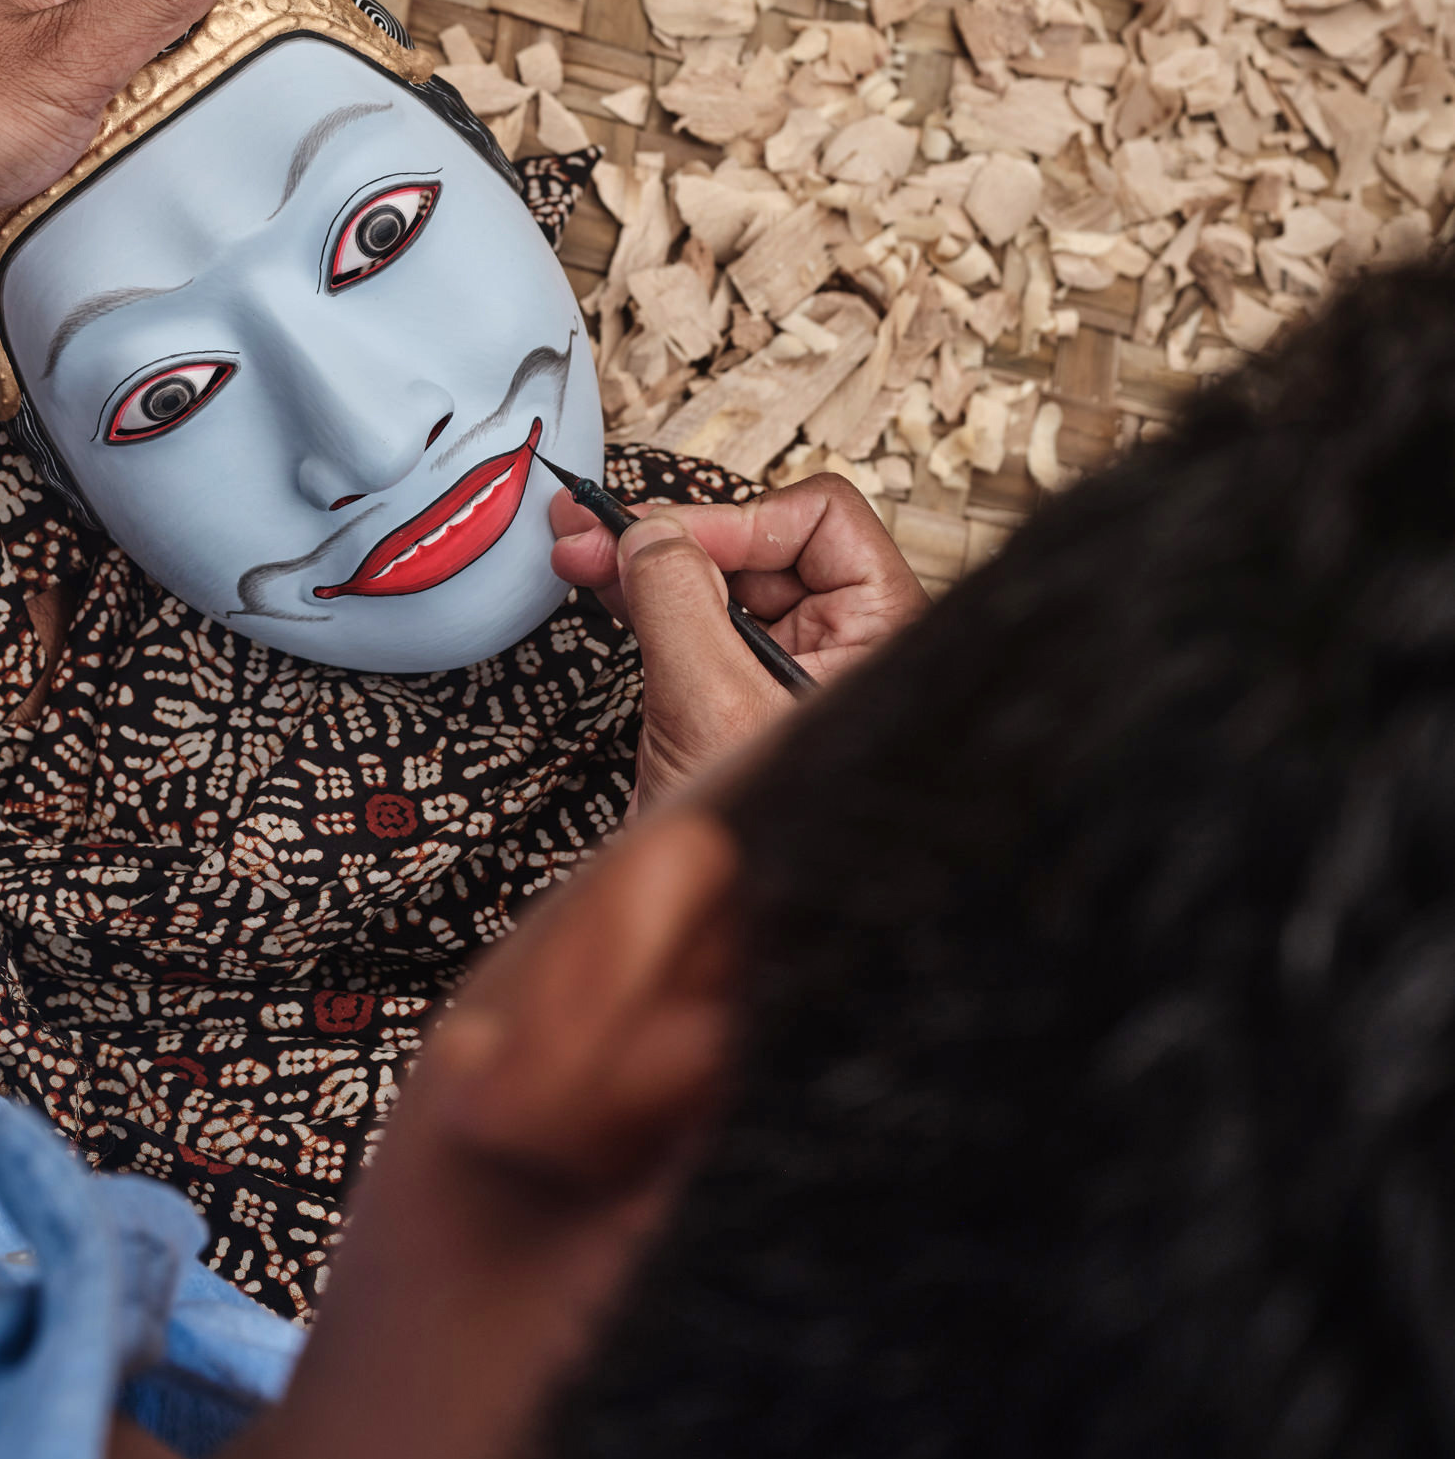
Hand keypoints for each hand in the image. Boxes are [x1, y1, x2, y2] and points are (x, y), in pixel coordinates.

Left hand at [0, 0, 252, 306]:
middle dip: (120, 130)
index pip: (143, 10)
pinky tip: (23, 213)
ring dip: (73, 176)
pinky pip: (25, 186)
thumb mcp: (73, 50)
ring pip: (68, 141)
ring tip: (56, 186)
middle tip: (108, 152)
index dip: (169, 63)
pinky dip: (32, 206)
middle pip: (109, 81)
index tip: (180, 100)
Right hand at [550, 476, 926, 811]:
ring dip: (644, 559)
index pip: (820, 522)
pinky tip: (601, 584)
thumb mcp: (713, 705)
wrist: (716, 937)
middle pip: (761, 545)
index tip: (665, 538)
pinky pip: (689, 622)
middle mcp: (840, 648)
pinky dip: (641, 599)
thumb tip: (652, 534)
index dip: (737, 520)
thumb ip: (680, 603)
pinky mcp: (732, 697)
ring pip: (716, 581)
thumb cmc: (759, 847)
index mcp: (878, 637)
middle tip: (596, 528)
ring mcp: (782, 672)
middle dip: (674, 533)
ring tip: (580, 547)